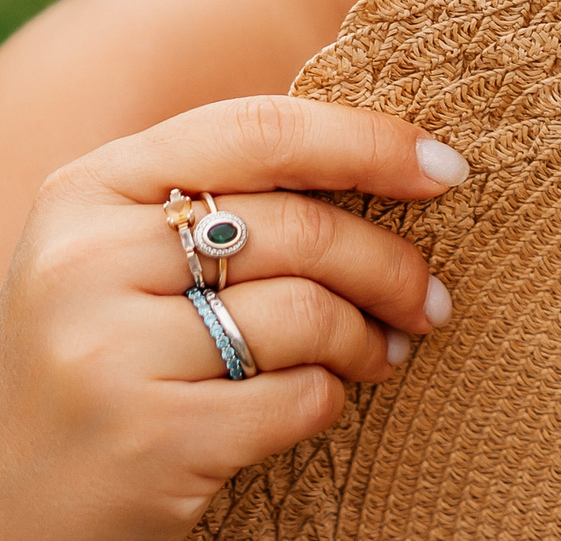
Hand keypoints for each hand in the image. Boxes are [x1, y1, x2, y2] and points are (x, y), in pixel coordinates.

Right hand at [0, 97, 466, 540]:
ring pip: (308, 313)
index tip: (446, 169)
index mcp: (88, 190)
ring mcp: (107, 353)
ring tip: (384, 353)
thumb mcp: (126, 254)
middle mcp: (85, 262)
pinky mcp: (148, 438)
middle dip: (391, 263)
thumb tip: (396, 158)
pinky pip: (297, 397)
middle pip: (300, 229)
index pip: (261, 131)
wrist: (12, 499)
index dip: (369, 142)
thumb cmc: (103, 353)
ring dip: (370, 338)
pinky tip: (317, 400)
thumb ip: (222, 198)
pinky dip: (328, 399)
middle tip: (431, 297)